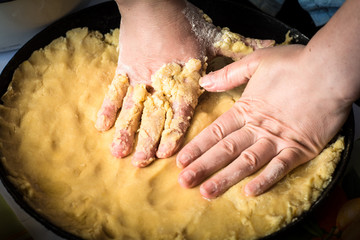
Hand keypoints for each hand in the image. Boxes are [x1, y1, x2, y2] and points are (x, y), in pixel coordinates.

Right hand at [95, 0, 273, 166]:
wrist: (154, 1)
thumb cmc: (184, 20)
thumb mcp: (215, 36)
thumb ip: (239, 49)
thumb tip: (270, 46)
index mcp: (186, 77)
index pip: (180, 110)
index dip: (173, 131)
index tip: (166, 153)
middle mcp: (162, 81)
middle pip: (154, 115)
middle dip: (147, 140)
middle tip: (140, 163)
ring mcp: (141, 76)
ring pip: (133, 107)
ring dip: (126, 131)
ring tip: (119, 152)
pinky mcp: (125, 67)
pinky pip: (115, 90)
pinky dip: (108, 107)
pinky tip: (101, 126)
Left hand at [176, 44, 352, 198]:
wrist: (331, 69)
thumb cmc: (295, 63)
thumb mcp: (257, 61)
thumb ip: (230, 74)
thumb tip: (204, 82)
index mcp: (246, 109)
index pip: (216, 132)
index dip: (197, 147)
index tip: (181, 161)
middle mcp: (258, 127)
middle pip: (226, 151)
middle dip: (203, 167)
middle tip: (185, 182)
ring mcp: (278, 140)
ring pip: (247, 162)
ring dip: (226, 178)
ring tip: (207, 192)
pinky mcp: (300, 148)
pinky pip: (280, 168)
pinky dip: (266, 180)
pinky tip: (250, 192)